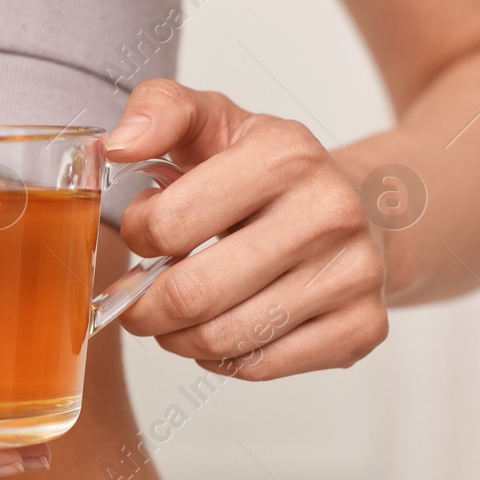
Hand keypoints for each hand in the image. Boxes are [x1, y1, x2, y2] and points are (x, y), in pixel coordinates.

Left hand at [106, 79, 389, 378]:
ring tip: (176, 314)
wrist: (360, 207)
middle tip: (138, 298)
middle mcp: (330, 213)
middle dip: (144, 306)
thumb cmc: (269, 172)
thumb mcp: (215, 123)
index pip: (167, 225)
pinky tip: (224, 327)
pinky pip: (259, 367)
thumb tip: (116, 146)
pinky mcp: (364, 328)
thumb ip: (160, 112)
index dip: (137, 236)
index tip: (145, 233)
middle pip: (191, 295)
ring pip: (221, 340)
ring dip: (177, 337)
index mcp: (286, 155)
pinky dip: (223, 358)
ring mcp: (354, 275)